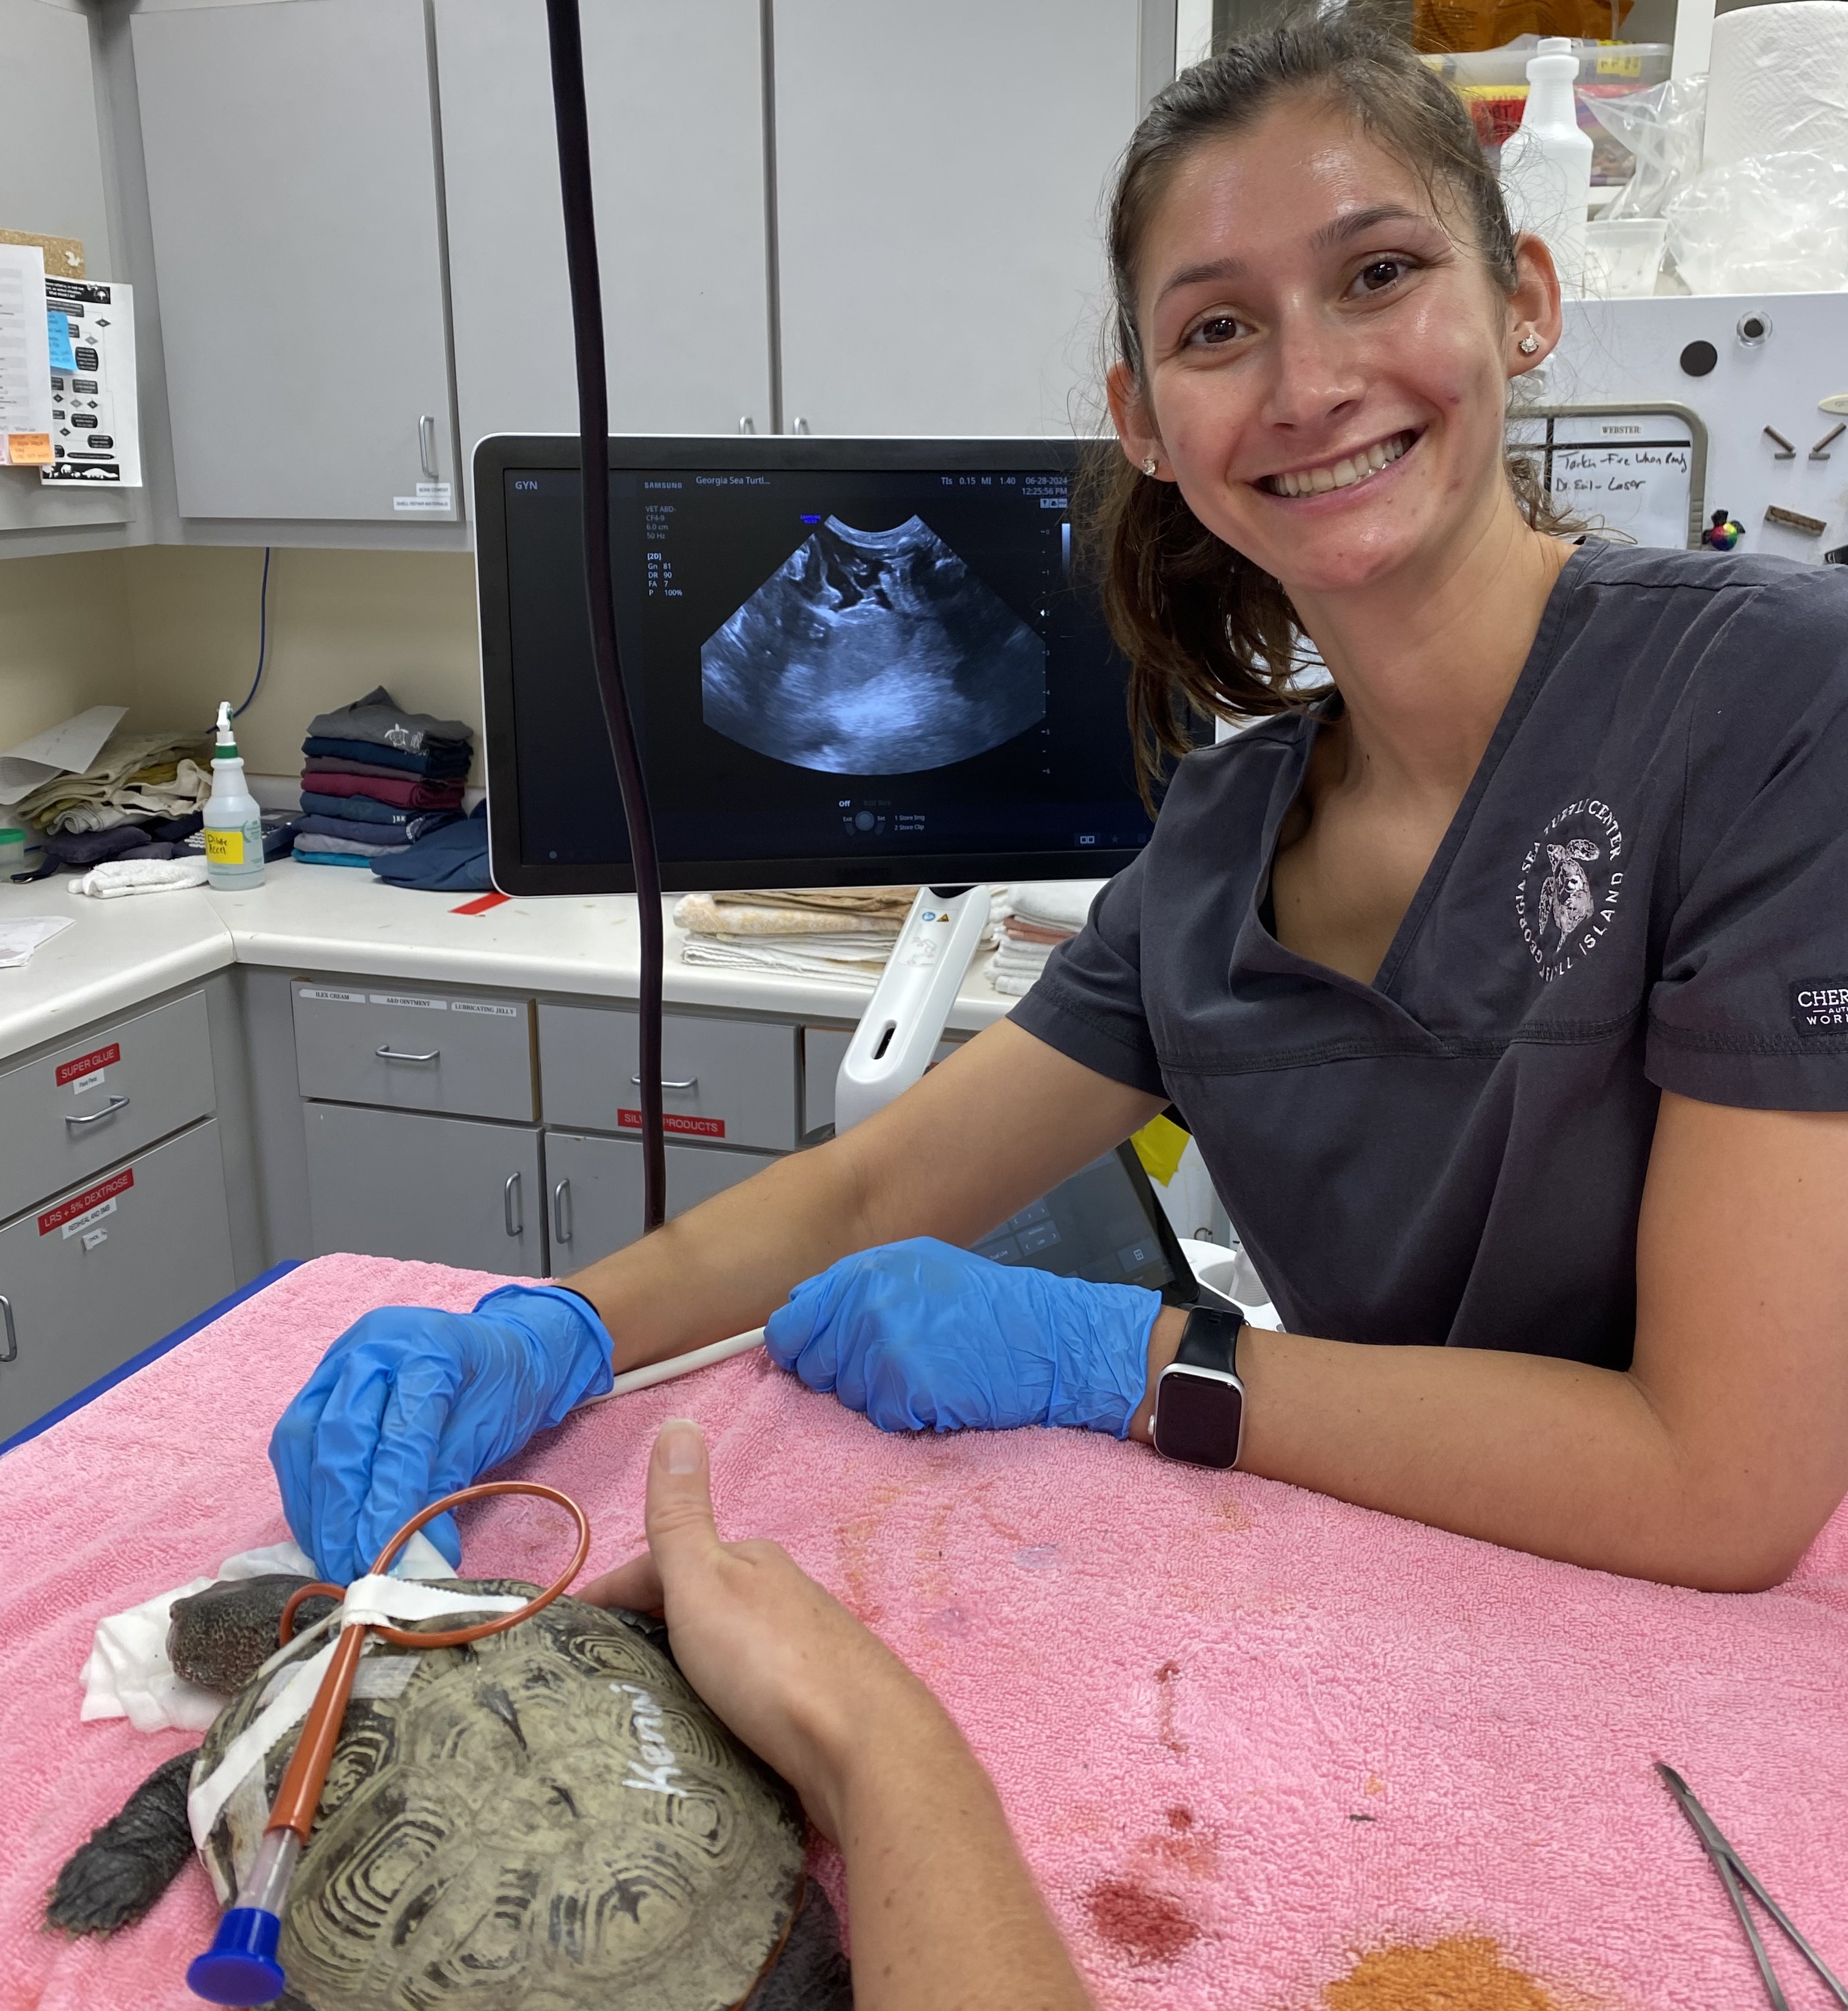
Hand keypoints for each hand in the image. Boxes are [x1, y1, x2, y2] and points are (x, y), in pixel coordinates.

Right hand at [269, 1285, 612, 1584]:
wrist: (500, 1348)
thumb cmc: (499, 1389)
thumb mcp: (486, 1437)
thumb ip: (442, 1492)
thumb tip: (412, 1559)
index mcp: (429, 1349)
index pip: (399, 1436)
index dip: (386, 1503)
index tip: (380, 1558)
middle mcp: (373, 1345)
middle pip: (340, 1435)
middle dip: (340, 1513)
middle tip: (350, 1569)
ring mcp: (338, 1360)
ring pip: (303, 1438)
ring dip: (313, 1508)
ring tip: (330, 1560)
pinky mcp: (316, 1383)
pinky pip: (294, 1442)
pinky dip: (303, 1493)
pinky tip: (318, 1532)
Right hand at [580, 1420, 945, 1842]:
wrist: (865, 1751)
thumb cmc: (771, 1662)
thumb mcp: (706, 1580)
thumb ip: (681, 1514)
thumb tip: (678, 1422)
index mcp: (751, 1563)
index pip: (663, 1566)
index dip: (613, 1595)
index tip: (569, 1635)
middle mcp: (781, 1597)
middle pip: (697, 1605)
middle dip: (649, 1629)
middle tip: (597, 1677)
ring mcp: (803, 1652)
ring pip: (725, 1650)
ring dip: (685, 1669)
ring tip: (641, 1713)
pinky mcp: (816, 1708)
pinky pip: (748, 1694)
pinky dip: (717, 1704)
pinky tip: (706, 1736)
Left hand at [764, 1237, 1159, 1437]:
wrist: (1050, 1341)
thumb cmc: (988, 1310)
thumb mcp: (919, 1271)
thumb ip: (858, 1290)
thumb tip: (802, 1316)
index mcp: (864, 1272)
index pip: (791, 1322)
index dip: (802, 1347)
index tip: (817, 1359)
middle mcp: (867, 1304)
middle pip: (814, 1365)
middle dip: (844, 1375)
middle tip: (894, 1367)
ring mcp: (886, 1347)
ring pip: (848, 1396)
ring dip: (880, 1396)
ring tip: (926, 1373)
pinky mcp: (909, 1389)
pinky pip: (885, 1417)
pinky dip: (910, 1415)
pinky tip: (941, 1392)